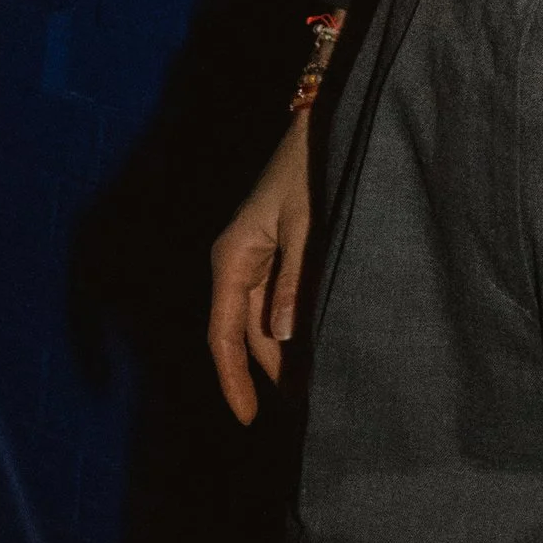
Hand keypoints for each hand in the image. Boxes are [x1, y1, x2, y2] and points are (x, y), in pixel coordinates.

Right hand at [208, 110, 313, 425]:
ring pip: (261, 320)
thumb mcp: (307, 225)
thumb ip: (294, 281)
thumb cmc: (310, 169)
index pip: (223, 336)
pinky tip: (313, 345)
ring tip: (314, 387)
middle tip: (305, 408)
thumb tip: (283, 340)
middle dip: (269, 372)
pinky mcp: (273, 251)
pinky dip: (292, 326)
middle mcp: (235, 264)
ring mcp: (253, 258)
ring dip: (283, 352)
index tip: (250, 418)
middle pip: (245, 334)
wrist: (319, 124)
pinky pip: (275, 300)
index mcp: (231, 260)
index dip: (233, 380)